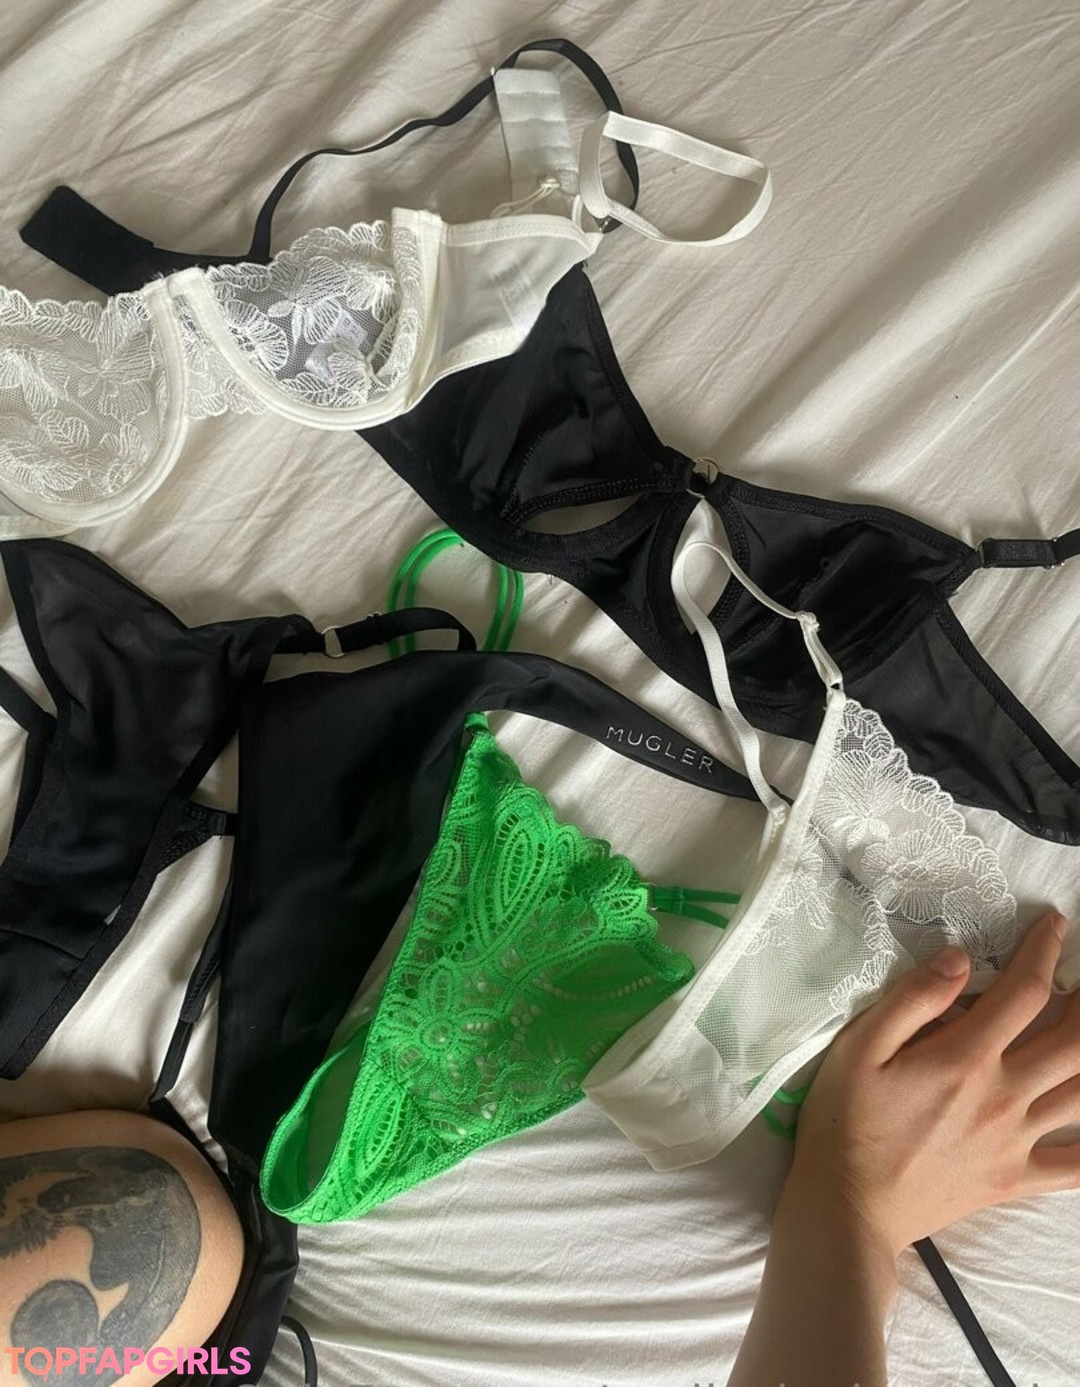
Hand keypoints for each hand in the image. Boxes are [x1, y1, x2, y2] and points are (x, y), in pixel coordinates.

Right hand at [783, 910, 1079, 1258]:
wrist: (848, 1207)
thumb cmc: (845, 1122)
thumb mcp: (860, 1048)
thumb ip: (914, 999)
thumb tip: (960, 959)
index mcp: (965, 1058)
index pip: (1024, 992)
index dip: (1044, 952)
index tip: (1055, 926)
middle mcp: (1003, 1096)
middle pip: (1074, 1040)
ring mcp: (1015, 1142)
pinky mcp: (1015, 1179)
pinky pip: (1076, 1167)